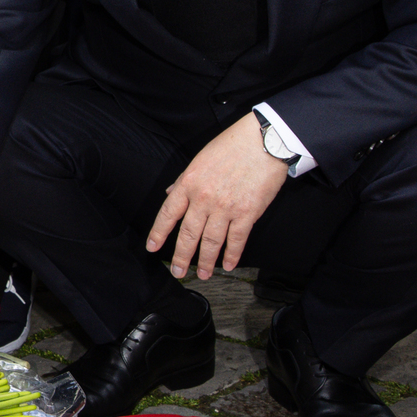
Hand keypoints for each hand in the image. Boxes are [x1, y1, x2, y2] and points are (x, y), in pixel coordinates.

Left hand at [146, 112, 289, 279]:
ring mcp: (225, 208)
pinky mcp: (247, 213)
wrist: (264, 141)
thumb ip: (184, 179)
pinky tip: (228, 265)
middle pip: (188, 234)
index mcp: (189, 183)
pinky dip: (232, 255)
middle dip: (182, 257)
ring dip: (206, 261)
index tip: (153, 248)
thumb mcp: (200, 159)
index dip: (158, 233)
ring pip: (211, 241)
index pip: (168, 214)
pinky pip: (236, 240)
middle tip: (178, 272)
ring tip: (203, 274)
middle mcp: (203, 198)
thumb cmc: (231, 146)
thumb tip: (170, 193)